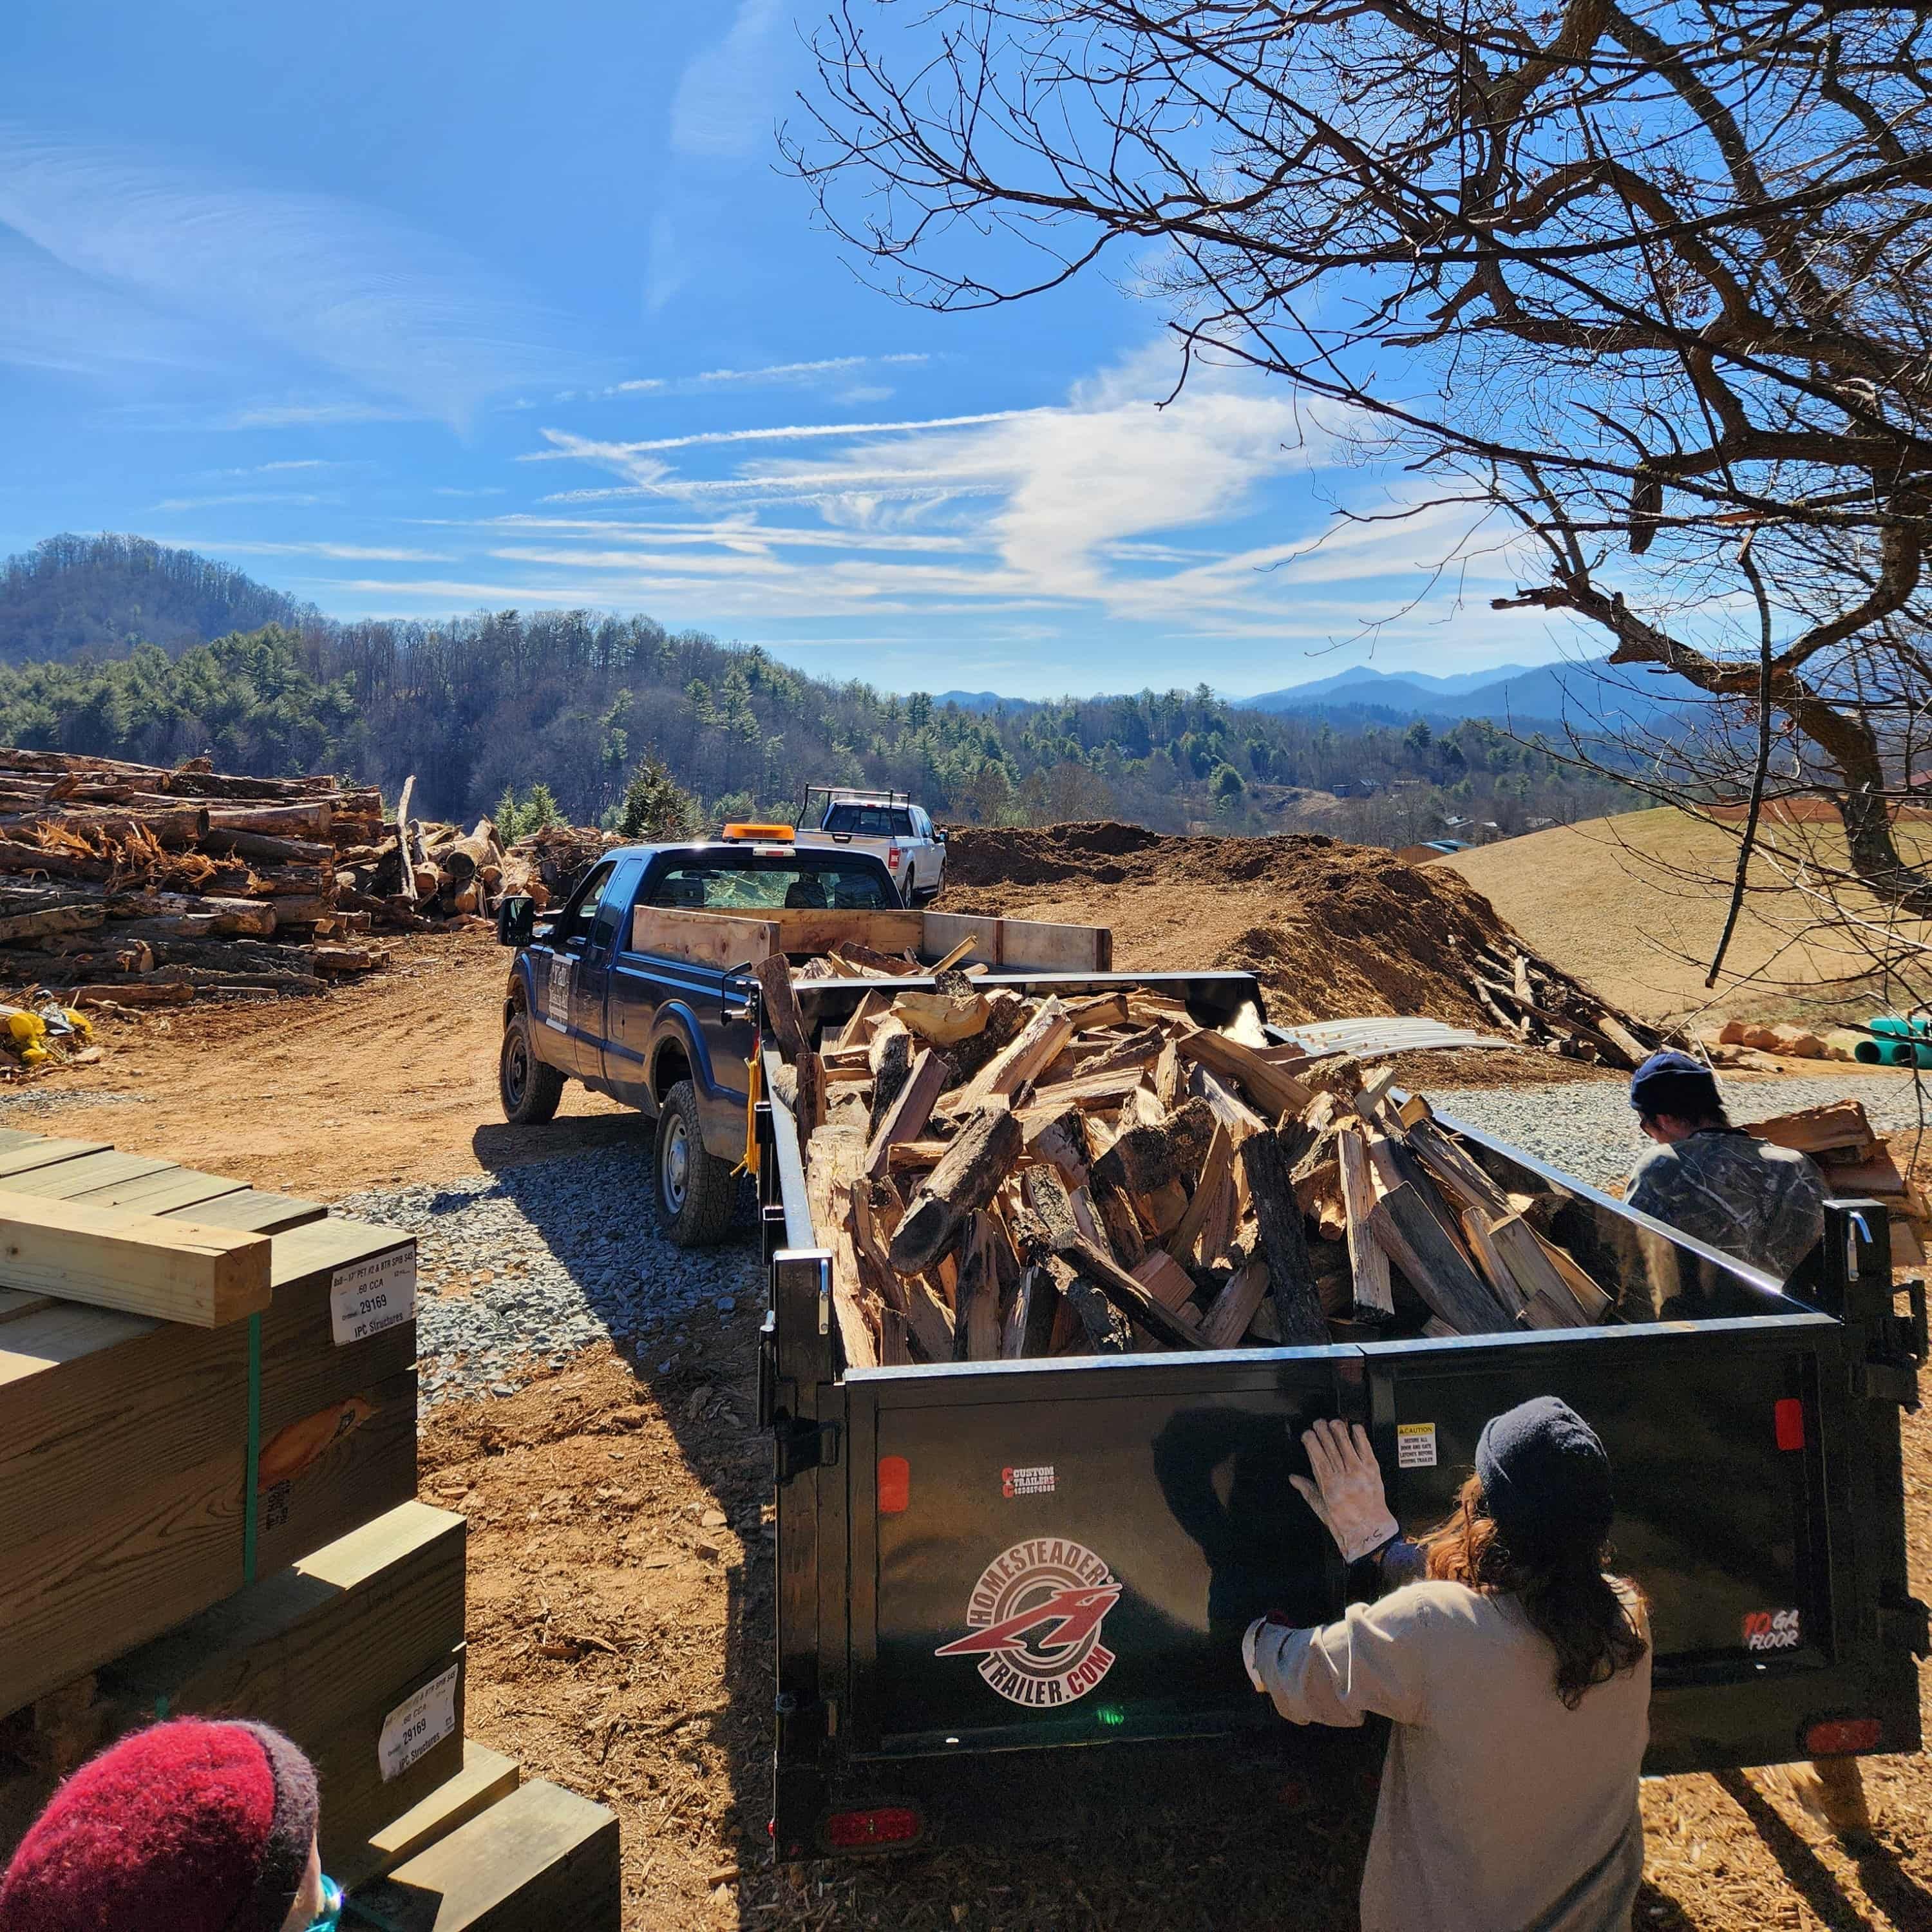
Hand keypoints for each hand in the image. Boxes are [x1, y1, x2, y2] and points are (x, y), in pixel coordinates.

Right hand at [1290, 1418, 1396, 1562]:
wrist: (1370, 1532)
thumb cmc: (1346, 1524)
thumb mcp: (1321, 1509)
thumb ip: (1307, 1490)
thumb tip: (1293, 1479)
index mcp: (1329, 1485)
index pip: (1317, 1455)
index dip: (1311, 1440)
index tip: (1307, 1433)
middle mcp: (1344, 1476)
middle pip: (1330, 1446)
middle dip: (1322, 1430)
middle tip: (1318, 1422)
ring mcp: (1359, 1472)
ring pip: (1347, 1443)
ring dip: (1339, 1429)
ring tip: (1333, 1422)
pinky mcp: (1373, 1471)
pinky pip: (1366, 1448)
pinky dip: (1360, 1436)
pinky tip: (1355, 1428)